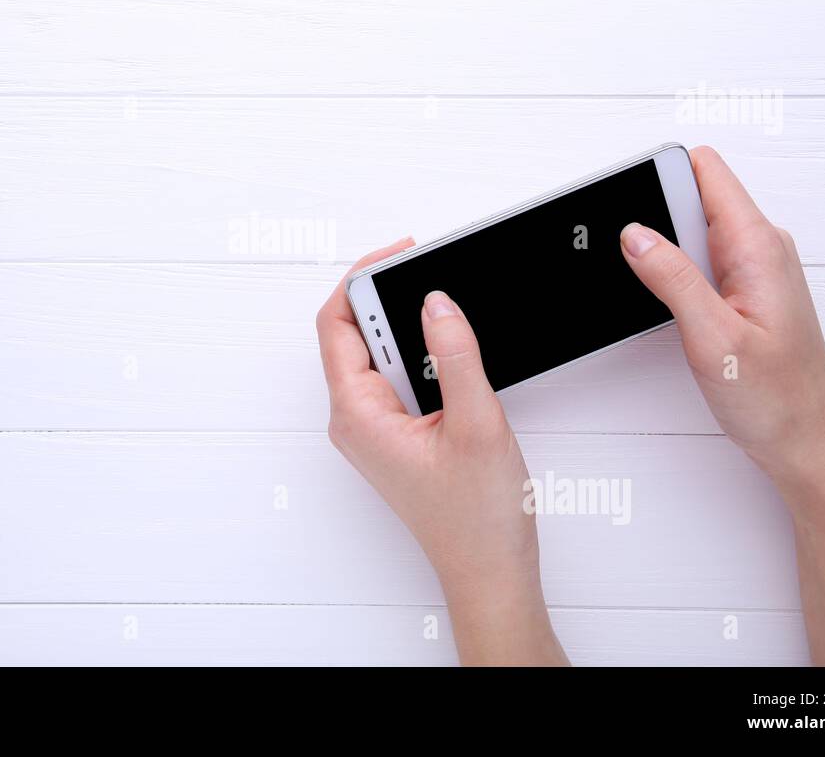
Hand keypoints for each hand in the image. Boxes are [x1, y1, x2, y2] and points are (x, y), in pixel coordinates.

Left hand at [316, 239, 566, 664]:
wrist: (490, 571)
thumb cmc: (479, 518)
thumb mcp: (476, 423)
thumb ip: (454, 356)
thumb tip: (436, 302)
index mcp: (357, 414)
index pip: (335, 324)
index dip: (360, 279)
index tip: (401, 253)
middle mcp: (354, 419)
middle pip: (351, 333)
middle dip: (386, 295)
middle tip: (431, 269)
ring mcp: (372, 427)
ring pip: (375, 353)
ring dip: (405, 324)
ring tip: (444, 302)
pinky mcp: (394, 433)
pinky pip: (394, 375)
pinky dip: (417, 351)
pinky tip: (448, 343)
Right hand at [619, 146, 824, 491]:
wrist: (806, 442)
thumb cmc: (777, 398)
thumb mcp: (713, 337)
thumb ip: (672, 278)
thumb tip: (634, 234)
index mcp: (758, 245)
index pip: (705, 171)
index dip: (661, 176)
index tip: (631, 208)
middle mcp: (760, 248)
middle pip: (691, 196)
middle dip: (655, 219)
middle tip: (642, 269)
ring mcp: (752, 269)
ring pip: (691, 231)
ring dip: (664, 254)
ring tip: (662, 298)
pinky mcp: (742, 291)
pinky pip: (698, 262)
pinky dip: (675, 277)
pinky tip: (672, 311)